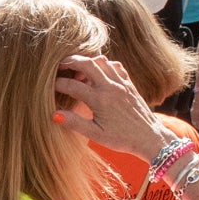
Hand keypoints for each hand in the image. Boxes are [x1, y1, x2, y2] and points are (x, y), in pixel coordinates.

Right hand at [50, 53, 165, 160]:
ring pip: (101, 60)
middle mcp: (110, 87)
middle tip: (59, 66)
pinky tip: (98, 73)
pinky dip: (103, 64)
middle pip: (86, 63)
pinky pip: (115, 65)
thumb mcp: (96, 135)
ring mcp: (121, 83)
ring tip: (77, 69)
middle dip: (70, 61)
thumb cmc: (121, 139)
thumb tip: (54, 114)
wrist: (149, 137)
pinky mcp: (128, 83)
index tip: (49, 87)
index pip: (72, 85)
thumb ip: (74, 123)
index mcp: (100, 100)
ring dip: (87, 61)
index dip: (57, 84)